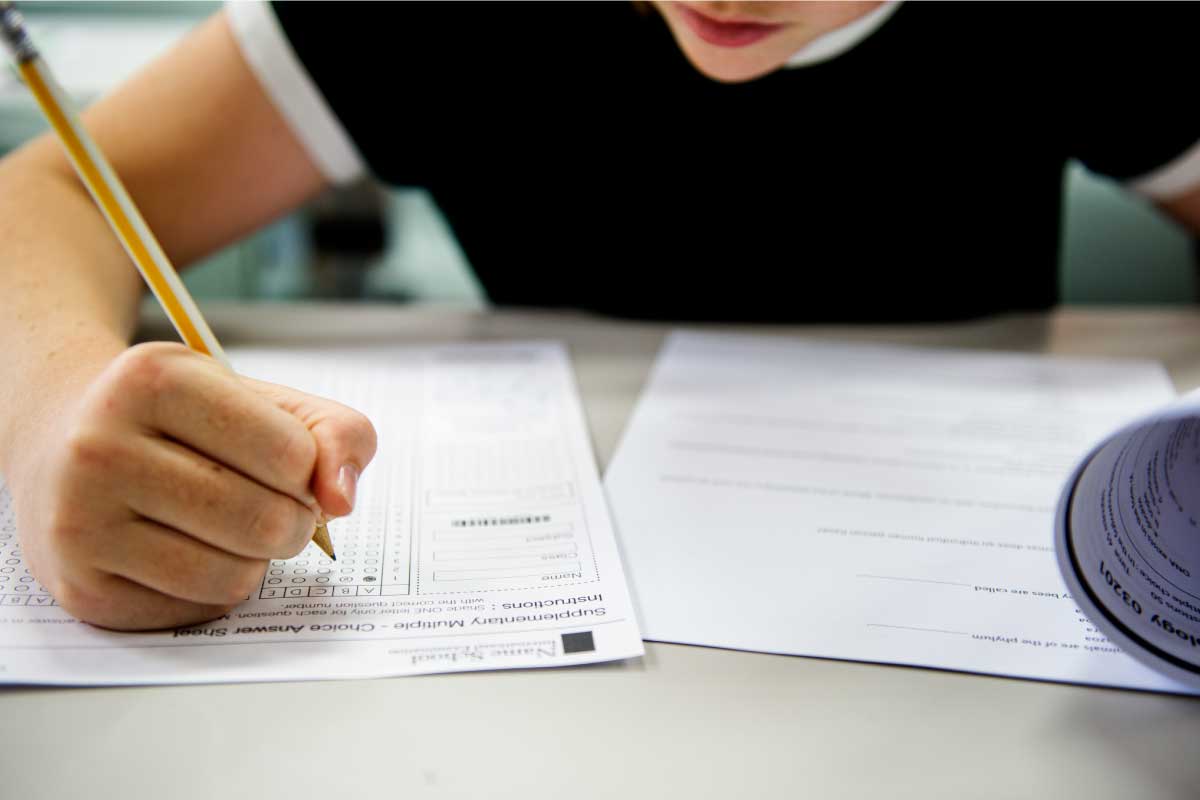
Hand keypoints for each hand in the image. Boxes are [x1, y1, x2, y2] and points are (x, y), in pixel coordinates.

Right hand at [7, 341, 376, 630]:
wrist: (64, 441)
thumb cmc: (185, 421)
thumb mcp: (261, 399)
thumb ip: (334, 433)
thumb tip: (342, 499)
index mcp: (154, 380)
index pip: (290, 454)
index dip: (308, 468)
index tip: (287, 462)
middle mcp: (101, 446)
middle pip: (265, 521)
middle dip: (295, 522)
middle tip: (276, 506)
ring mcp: (81, 521)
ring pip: (232, 576)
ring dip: (257, 561)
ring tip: (234, 529)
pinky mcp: (81, 588)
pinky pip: (195, 609)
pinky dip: (215, 588)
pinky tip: (188, 551)